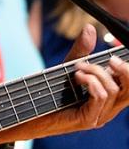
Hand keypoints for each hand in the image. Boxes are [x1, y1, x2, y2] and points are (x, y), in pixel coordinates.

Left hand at [0, 24, 127, 144]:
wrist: (30, 111)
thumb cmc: (50, 91)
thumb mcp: (68, 66)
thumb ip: (81, 50)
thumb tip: (90, 28)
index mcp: (107, 98)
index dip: (128, 71)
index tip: (114, 57)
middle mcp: (107, 109)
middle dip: (124, 71)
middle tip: (110, 60)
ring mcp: (99, 116)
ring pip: (113, 90)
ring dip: (96, 72)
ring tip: (78, 68)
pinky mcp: (87, 120)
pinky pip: (100, 97)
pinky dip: (91, 82)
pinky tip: (77, 76)